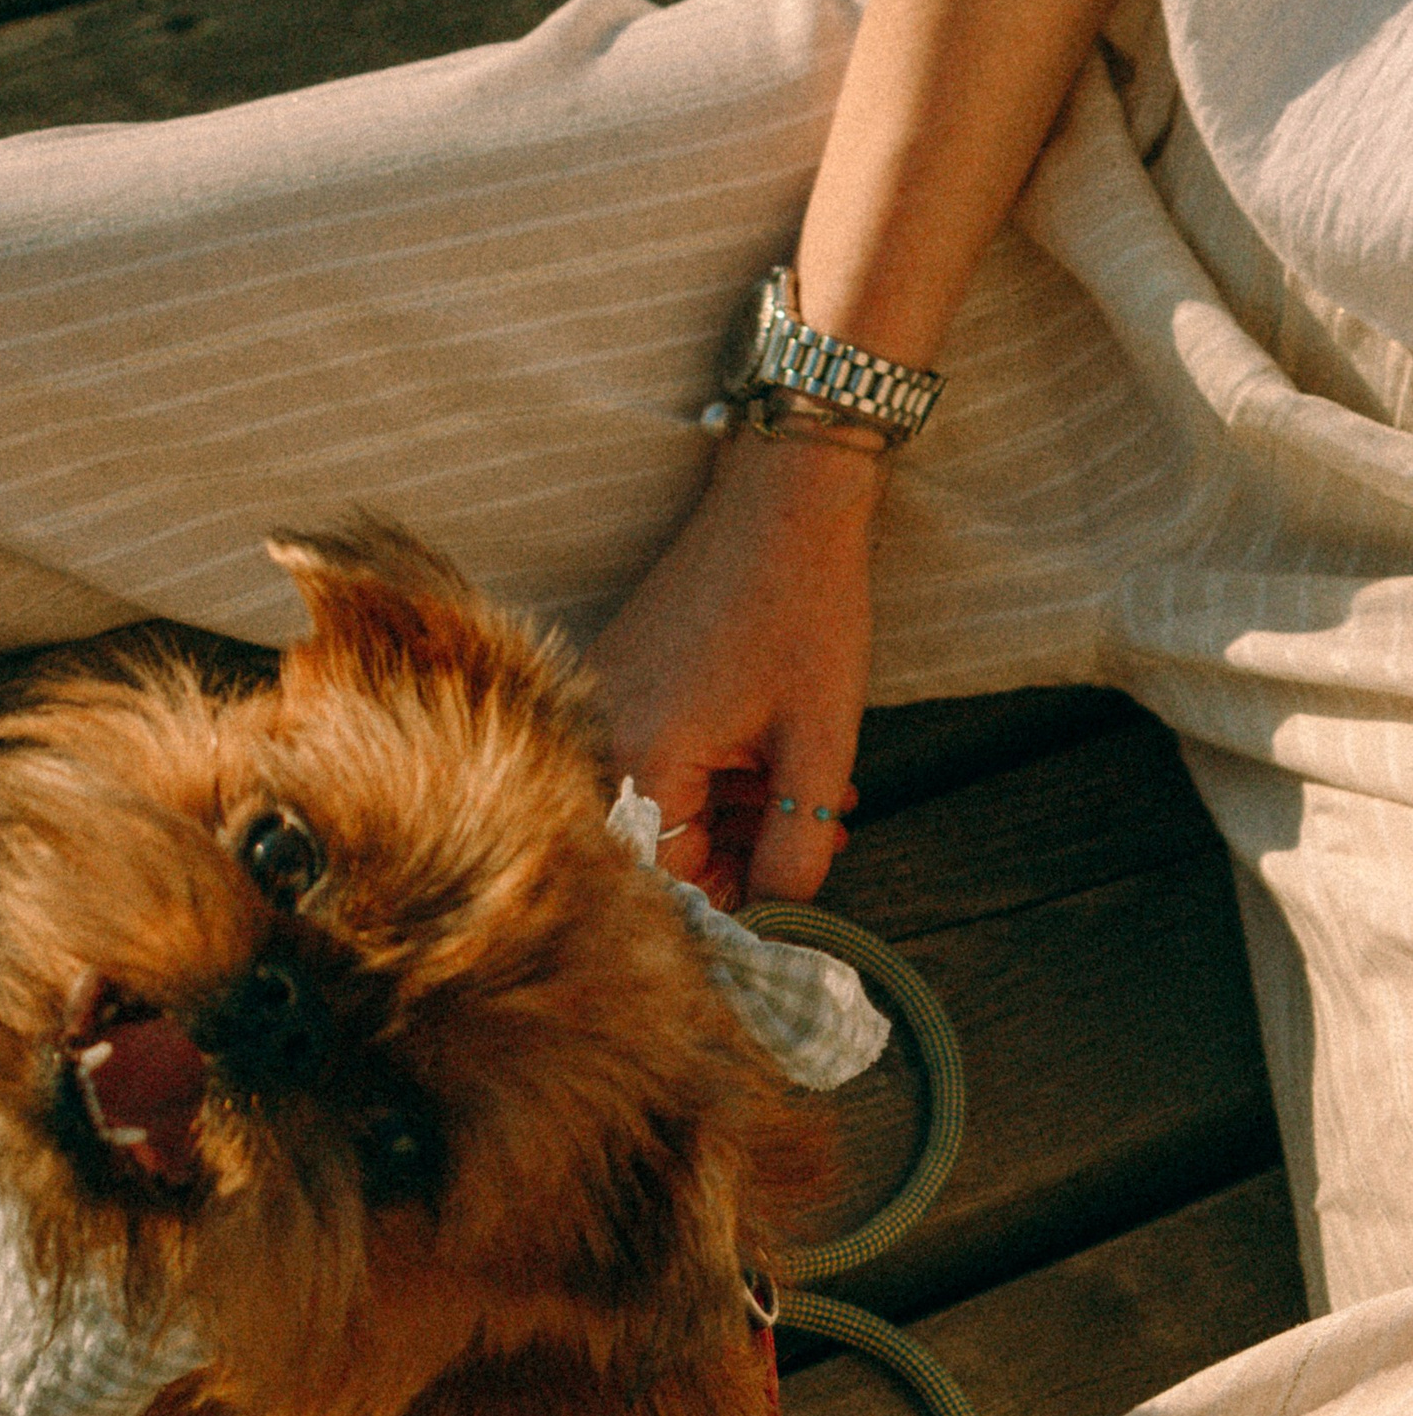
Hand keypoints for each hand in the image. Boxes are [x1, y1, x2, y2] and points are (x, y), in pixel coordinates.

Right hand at [588, 424, 881, 906]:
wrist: (783, 498)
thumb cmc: (804, 608)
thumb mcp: (819, 746)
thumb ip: (797, 848)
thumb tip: (778, 917)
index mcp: (639, 761)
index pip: (670, 881)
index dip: (737, 902)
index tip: (791, 896)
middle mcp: (595, 741)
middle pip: (660, 847)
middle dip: (743, 853)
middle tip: (821, 834)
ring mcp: (596, 709)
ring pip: (660, 805)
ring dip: (734, 814)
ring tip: (814, 792)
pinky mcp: (611, 685)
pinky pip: (652, 760)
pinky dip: (710, 772)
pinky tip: (770, 760)